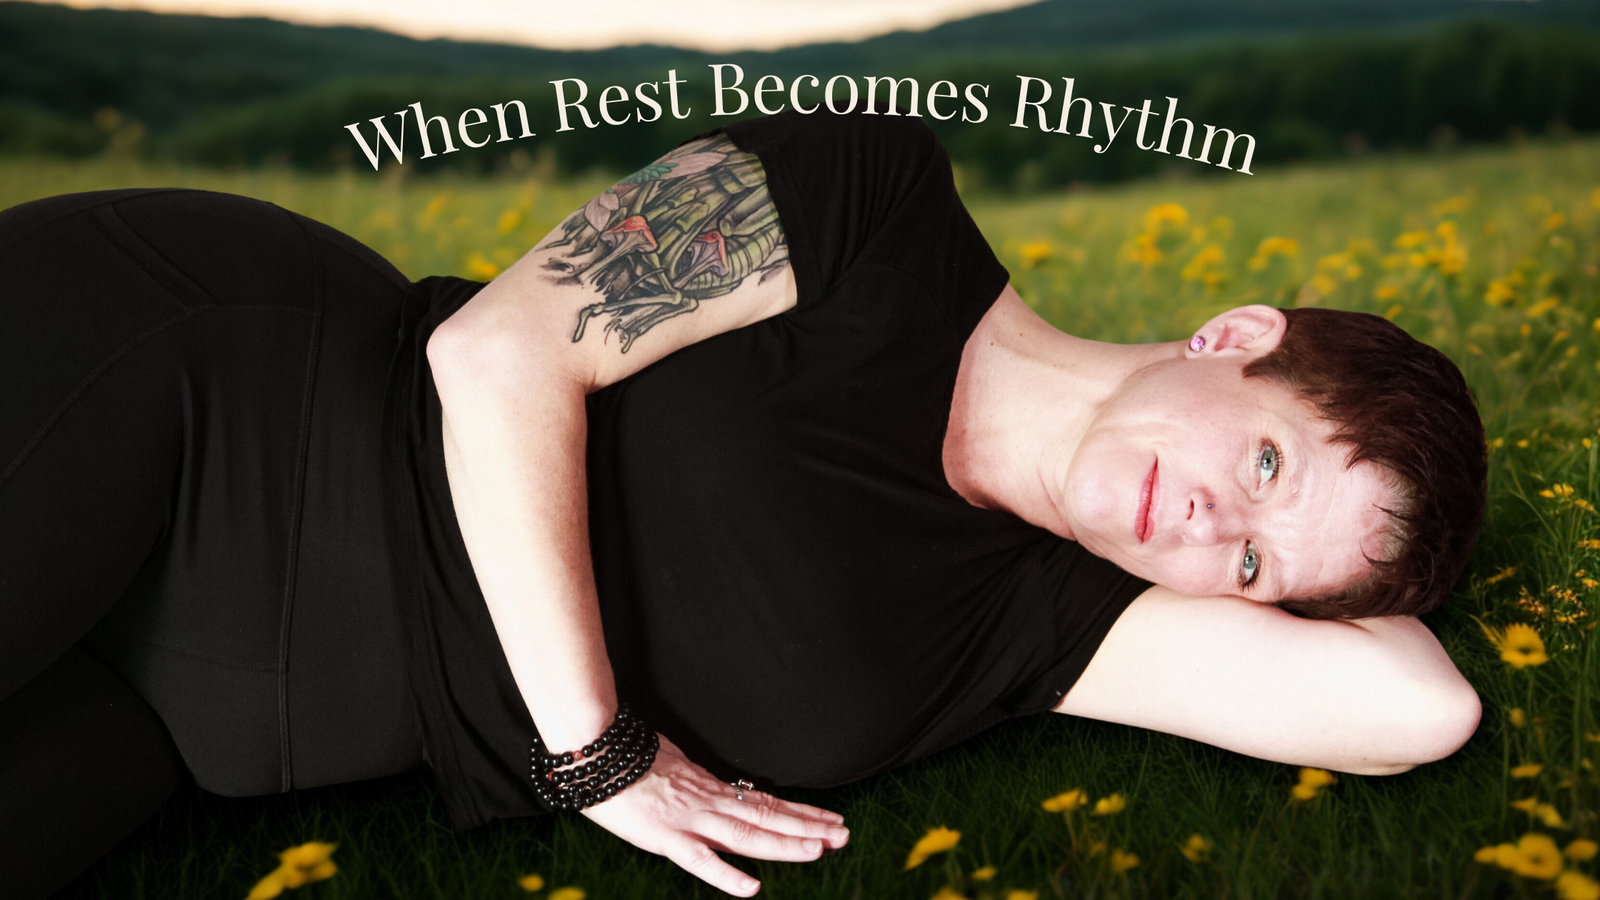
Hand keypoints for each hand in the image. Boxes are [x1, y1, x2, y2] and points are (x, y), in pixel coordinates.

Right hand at [579, 733, 849, 895]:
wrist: (596, 754)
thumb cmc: (629, 764)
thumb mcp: (677, 771)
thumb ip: (702, 787)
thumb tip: (727, 793)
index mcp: (711, 790)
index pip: (766, 803)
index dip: (801, 813)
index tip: (833, 820)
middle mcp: (709, 804)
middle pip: (767, 817)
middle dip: (807, 827)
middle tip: (844, 834)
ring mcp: (690, 820)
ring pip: (745, 834)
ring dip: (783, 843)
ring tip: (819, 849)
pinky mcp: (665, 837)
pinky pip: (699, 860)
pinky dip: (725, 875)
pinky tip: (751, 888)